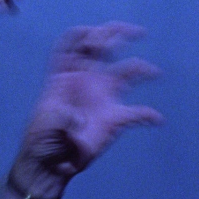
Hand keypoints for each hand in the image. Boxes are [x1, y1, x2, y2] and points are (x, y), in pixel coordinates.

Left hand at [7, 21, 162, 198]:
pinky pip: (136, 113)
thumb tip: (77, 117)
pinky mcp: (115, 119)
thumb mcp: (44, 123)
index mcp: (65, 76)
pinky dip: (148, 115)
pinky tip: (157, 119)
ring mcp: (103, 97)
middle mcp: (86, 80)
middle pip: (102, 49)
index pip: (73, 45)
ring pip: (125, 73)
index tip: (96, 35)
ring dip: (140, 68)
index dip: (84, 34)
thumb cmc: (42, 140)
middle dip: (116, 35)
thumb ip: (59, 116)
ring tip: (154, 72)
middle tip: (135, 33)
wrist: (51, 164)